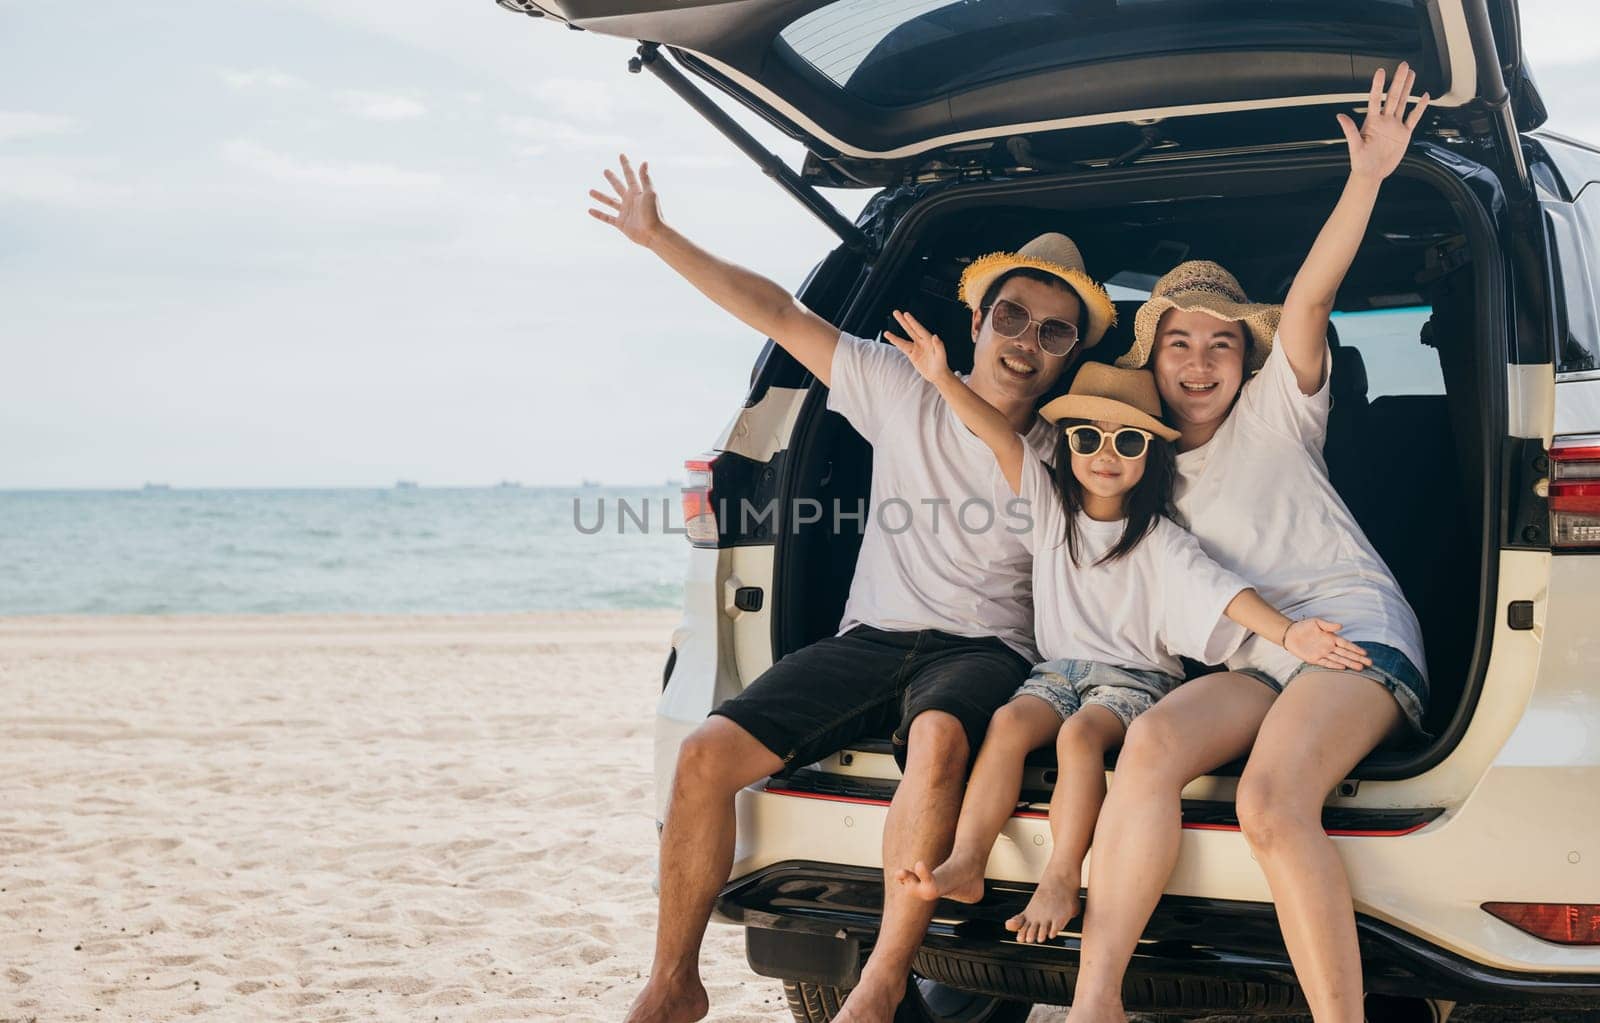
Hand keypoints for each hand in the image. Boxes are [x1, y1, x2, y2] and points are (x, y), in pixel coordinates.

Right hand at [587, 153, 661, 245]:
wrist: (654, 233)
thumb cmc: (654, 213)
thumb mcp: (650, 193)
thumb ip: (645, 178)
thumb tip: (644, 162)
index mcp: (637, 192)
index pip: (630, 175)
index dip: (625, 165)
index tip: (621, 155)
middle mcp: (630, 200)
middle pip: (618, 186)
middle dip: (612, 179)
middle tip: (605, 171)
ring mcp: (625, 212)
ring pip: (610, 201)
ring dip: (601, 196)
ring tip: (590, 191)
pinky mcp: (621, 223)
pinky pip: (607, 218)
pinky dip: (599, 214)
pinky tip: (590, 210)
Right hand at [885, 309, 952, 383]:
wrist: (937, 374)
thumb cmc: (941, 364)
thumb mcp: (941, 355)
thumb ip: (939, 345)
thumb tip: (935, 336)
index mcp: (928, 339)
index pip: (918, 329)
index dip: (912, 321)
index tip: (906, 314)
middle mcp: (921, 341)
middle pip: (910, 329)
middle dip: (903, 321)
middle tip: (896, 312)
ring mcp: (916, 347)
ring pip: (903, 340)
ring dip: (895, 336)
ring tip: (885, 332)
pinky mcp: (912, 354)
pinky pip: (903, 347)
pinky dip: (896, 343)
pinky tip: (890, 339)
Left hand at [1284, 618, 1372, 671]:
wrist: (1289, 633)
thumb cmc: (1304, 627)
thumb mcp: (1316, 622)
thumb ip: (1328, 625)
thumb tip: (1341, 626)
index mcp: (1331, 638)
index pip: (1346, 644)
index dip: (1355, 649)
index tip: (1365, 653)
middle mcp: (1329, 647)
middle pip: (1346, 654)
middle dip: (1357, 658)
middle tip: (1369, 663)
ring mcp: (1323, 653)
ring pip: (1339, 659)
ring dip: (1349, 663)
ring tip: (1360, 668)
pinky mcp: (1314, 659)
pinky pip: (1326, 663)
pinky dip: (1334, 665)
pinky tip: (1343, 667)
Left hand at [1337, 63, 1428, 182]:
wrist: (1372, 173)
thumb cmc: (1361, 162)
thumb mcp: (1354, 147)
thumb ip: (1350, 130)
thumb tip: (1340, 116)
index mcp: (1372, 122)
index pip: (1376, 99)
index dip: (1378, 85)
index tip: (1381, 71)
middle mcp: (1384, 121)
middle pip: (1393, 96)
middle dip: (1398, 81)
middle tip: (1404, 66)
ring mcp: (1395, 126)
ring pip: (1403, 103)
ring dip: (1408, 89)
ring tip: (1412, 74)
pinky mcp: (1404, 134)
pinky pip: (1413, 118)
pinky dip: (1419, 108)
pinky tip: (1423, 97)